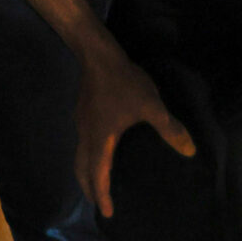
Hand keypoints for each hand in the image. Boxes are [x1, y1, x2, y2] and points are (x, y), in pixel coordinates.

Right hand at [74, 43, 195, 217]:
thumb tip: (189, 151)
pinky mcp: (83, 113)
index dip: (103, 194)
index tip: (107, 213)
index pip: (98, 173)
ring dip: (85, 172)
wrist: (97, 56)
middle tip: (97, 202)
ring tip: (95, 181)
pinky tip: (98, 151)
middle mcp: (87, 134)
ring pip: (79, 154)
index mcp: (101, 138)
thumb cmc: (123, 82)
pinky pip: (82, 143)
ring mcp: (81, 122)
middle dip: (88, 187)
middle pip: (81, 167)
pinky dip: (87, 157)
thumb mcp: (151, 106)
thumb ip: (169, 129)